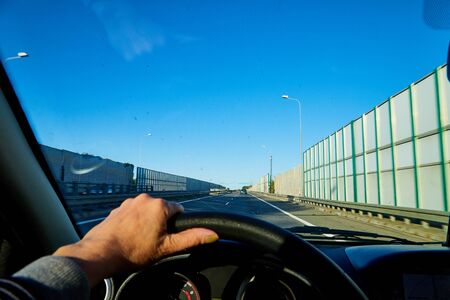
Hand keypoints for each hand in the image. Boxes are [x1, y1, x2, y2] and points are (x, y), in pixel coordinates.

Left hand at [54, 194, 218, 285]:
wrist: (100, 253)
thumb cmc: (132, 251)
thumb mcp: (167, 247)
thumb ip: (192, 238)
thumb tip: (212, 234)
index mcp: (160, 205)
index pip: (179, 211)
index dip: (176, 226)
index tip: (167, 237)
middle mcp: (145, 199)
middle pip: (162, 210)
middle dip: (161, 224)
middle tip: (153, 241)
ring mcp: (130, 202)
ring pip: (147, 211)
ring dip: (147, 222)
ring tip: (139, 240)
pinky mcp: (119, 208)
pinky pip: (133, 213)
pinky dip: (134, 222)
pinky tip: (129, 236)